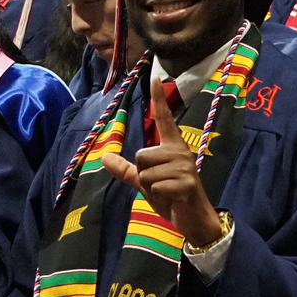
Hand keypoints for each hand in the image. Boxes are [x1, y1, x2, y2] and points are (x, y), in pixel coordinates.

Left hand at [102, 76, 222, 246]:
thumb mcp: (144, 182)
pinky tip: (172, 198)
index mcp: (171, 147)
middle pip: (140, 155)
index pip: (163, 118)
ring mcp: (184, 166)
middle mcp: (179, 151)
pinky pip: (154, 186)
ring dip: (150, 187)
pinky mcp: (186, 183)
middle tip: (160, 185)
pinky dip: (158, 196)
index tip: (154, 77)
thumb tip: (104, 157)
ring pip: (145, 172)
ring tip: (166, 191)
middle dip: (143, 175)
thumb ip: (126, 170)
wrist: (192, 219)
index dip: (158, 98)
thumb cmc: (171, 196)